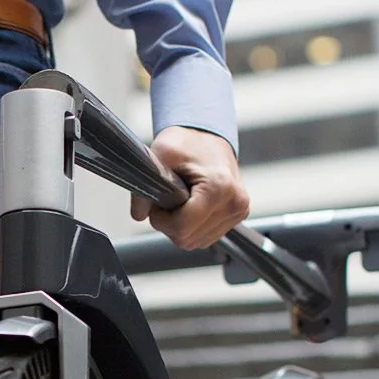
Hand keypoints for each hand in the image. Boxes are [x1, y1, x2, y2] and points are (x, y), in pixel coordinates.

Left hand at [130, 126, 248, 249]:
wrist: (208, 136)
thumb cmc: (186, 143)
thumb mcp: (159, 156)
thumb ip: (144, 189)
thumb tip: (139, 215)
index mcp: (219, 188)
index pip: (181, 228)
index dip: (161, 220)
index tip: (157, 204)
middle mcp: (234, 202)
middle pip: (188, 239)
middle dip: (170, 224)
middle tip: (167, 201)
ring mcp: (239, 210)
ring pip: (197, 242)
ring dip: (181, 227)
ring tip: (181, 202)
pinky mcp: (239, 215)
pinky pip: (207, 237)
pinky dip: (193, 227)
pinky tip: (192, 207)